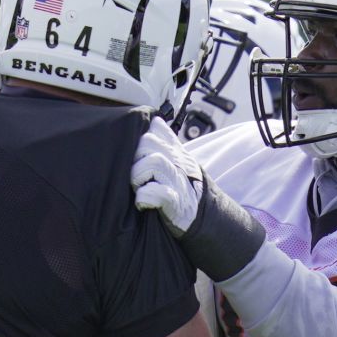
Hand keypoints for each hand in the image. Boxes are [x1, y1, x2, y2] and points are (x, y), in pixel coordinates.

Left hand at [131, 117, 203, 236]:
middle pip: (148, 142)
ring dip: (138, 176)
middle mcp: (178, 161)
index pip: (155, 129)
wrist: (202, 215)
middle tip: (134, 174)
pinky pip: (155, 192)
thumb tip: (156, 120)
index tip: (135, 155)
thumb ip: (166, 140)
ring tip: (138, 187)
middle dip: (135, 158)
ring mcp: (178, 181)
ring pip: (154, 161)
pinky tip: (142, 202)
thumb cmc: (183, 187)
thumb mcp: (178, 160)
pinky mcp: (175, 202)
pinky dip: (145, 197)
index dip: (140, 139)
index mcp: (175, 151)